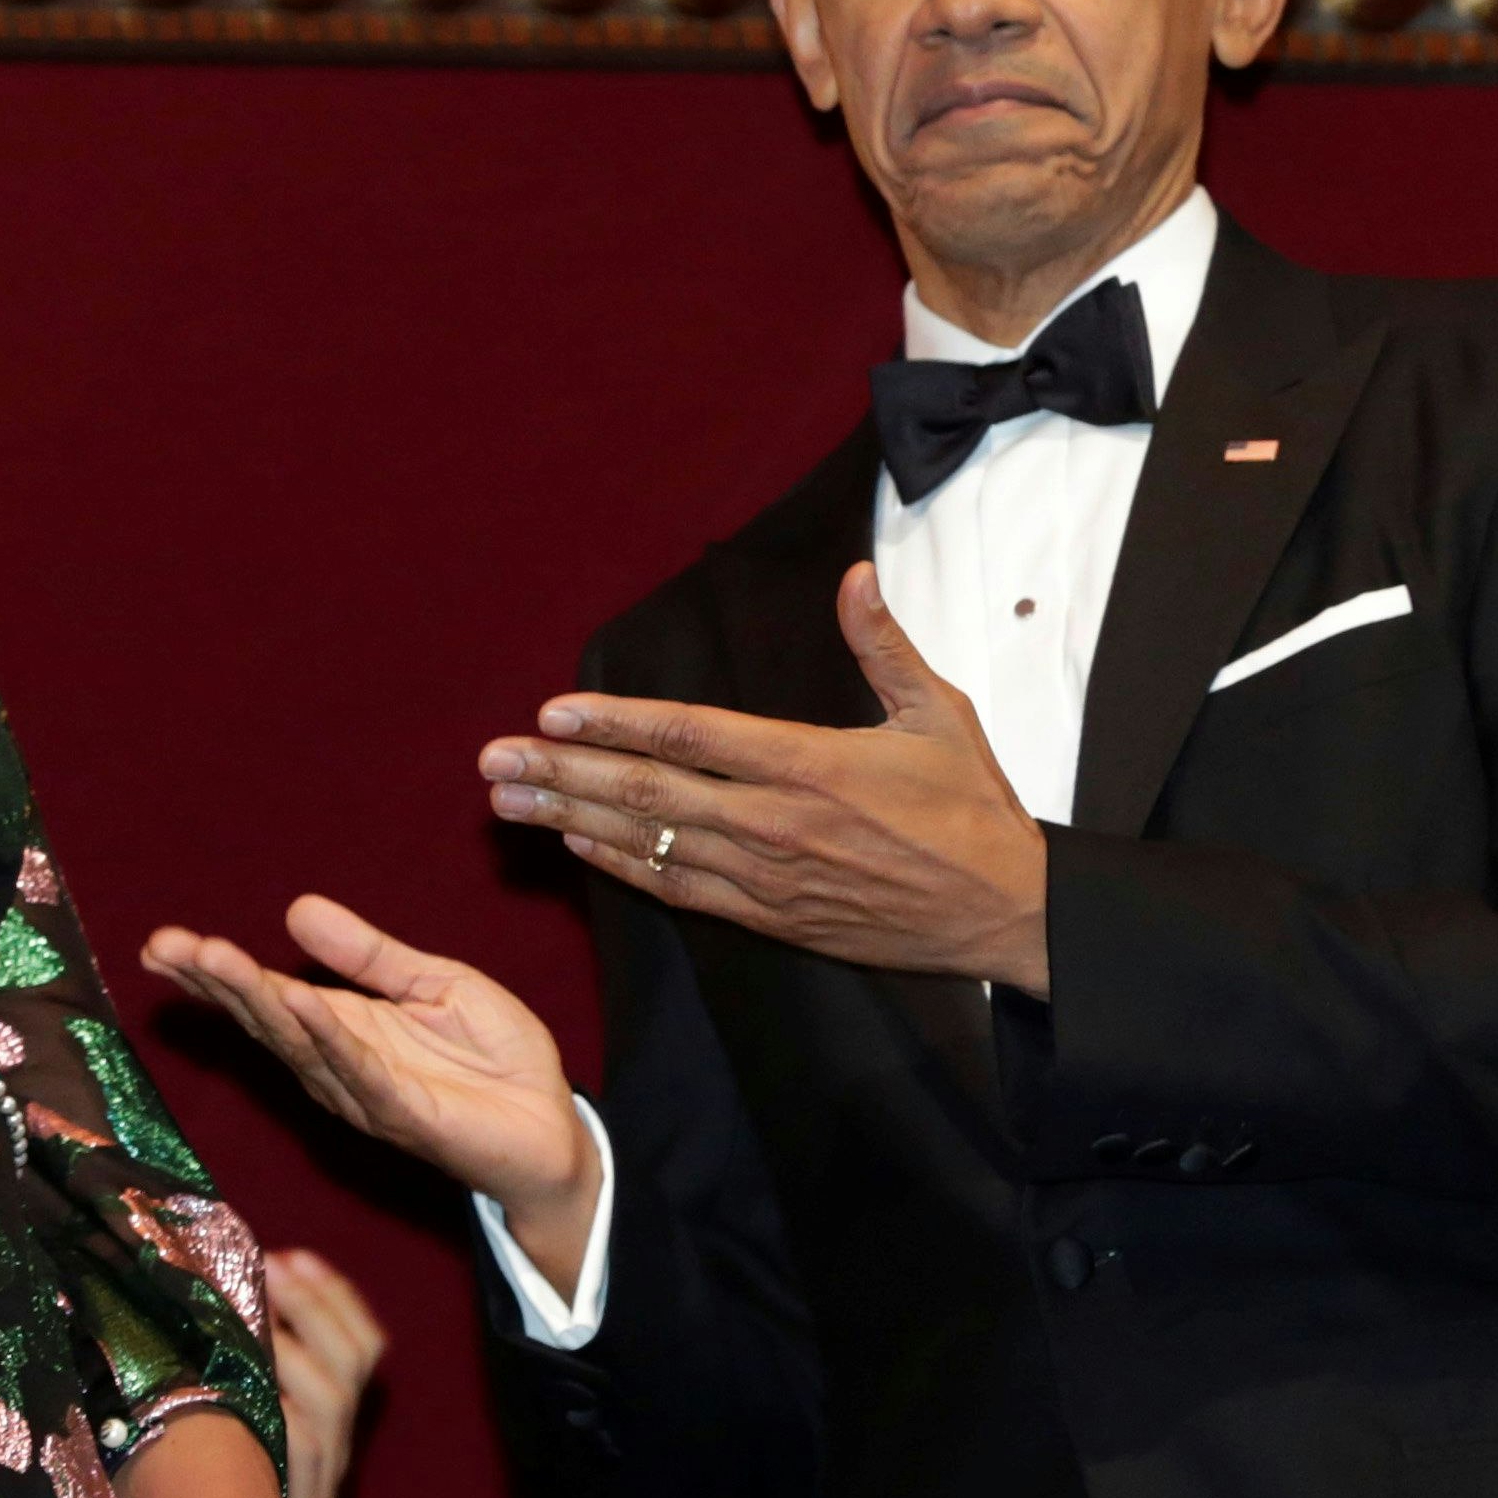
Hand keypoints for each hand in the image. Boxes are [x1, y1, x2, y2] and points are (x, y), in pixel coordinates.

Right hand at [141, 898, 595, 1287]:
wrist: (554, 1128)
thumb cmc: (495, 1061)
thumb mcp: (434, 983)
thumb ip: (369, 955)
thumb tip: (298, 909)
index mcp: (344, 1030)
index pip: (268, 995)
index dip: (217, 971)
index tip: (164, 942)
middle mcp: (340, 1066)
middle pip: (266, 1019)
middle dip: (216, 982)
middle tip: (166, 946)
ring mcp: (367, 1094)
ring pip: (299, 1044)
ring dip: (255, 1001)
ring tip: (213, 959)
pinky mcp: (406, 1114)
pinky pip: (359, 1071)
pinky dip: (327, 1038)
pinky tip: (298, 1002)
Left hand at [263, 1250, 385, 1497]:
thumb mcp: (246, 1441)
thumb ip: (243, 1384)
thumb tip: (206, 1306)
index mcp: (332, 1425)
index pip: (362, 1349)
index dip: (334, 1299)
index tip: (295, 1257)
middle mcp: (335, 1451)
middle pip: (350, 1367)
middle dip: (315, 1308)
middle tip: (270, 1268)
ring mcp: (319, 1484)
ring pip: (330, 1405)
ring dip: (294, 1349)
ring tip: (254, 1313)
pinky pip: (296, 1450)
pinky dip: (278, 1407)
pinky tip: (240, 1380)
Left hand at [482, 562, 1047, 990]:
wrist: (1005, 912)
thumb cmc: (974, 809)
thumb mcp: (939, 714)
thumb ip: (884, 645)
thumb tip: (854, 577)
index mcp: (809, 764)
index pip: (690, 735)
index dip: (614, 722)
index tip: (551, 712)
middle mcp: (774, 823)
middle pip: (647, 793)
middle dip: (561, 775)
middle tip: (492, 762)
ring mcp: (767, 878)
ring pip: (650, 845)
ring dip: (572, 822)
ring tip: (508, 805)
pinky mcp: (772, 920)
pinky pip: (680, 892)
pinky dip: (623, 868)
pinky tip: (578, 848)